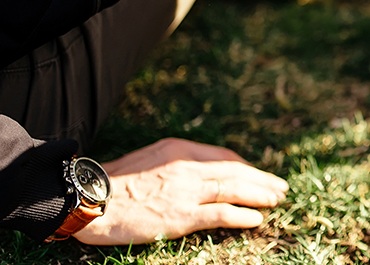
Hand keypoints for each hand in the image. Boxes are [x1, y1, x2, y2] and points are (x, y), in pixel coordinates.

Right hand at [73, 138, 287, 244]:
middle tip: (280, 186)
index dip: (245, 167)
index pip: (223, 157)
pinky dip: (242, 215)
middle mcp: (187, 166)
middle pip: (235, 171)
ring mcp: (187, 190)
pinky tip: (256, 219)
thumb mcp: (148, 160)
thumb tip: (198, 171)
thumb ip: (175, 163)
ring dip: (260, 195)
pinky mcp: (182, 214)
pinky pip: (221, 213)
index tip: (257, 174)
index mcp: (178, 151)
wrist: (90, 198)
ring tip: (276, 200)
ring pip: (234, 189)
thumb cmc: (113, 183)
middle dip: (261, 179)